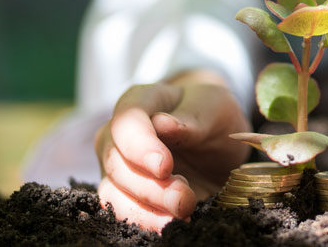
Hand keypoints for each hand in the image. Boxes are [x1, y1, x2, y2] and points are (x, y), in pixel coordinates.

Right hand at [95, 72, 250, 230]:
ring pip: (113, 193)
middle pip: (117, 162)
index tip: (165, 167)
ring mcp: (117, 166)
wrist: (214, 139)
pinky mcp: (125, 194)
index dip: (140, 146)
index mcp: (139, 102)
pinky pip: (124, 213)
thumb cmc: (210, 113)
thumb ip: (190, 118)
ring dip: (146, 210)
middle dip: (150, 187)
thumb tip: (162, 124)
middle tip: (185, 199)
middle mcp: (118, 134)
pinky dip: (147, 223)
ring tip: (183, 213)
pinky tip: (172, 225)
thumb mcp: (213, 107)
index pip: (127, 122)